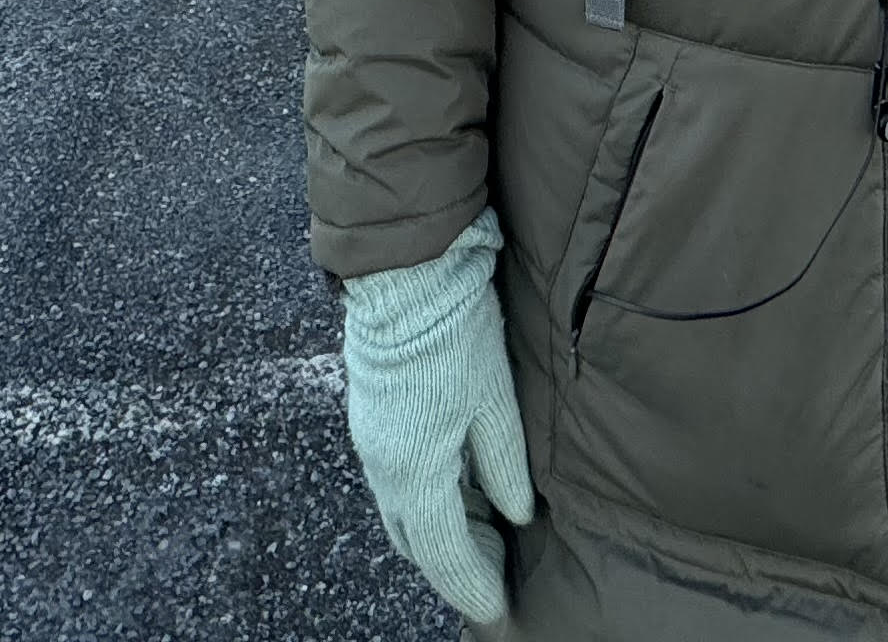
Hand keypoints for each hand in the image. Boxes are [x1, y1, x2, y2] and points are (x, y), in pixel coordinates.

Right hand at [339, 213, 533, 624]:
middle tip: (496, 568)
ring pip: (402, 513)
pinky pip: (395, 483)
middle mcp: (386, 468)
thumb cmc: (455, 336)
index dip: (471, 584)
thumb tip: (517, 513)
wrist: (403, 279)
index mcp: (417, 472)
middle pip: (417, 541)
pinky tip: (455, 488)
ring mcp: (372, 445)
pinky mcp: (370, 421)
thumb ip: (505, 466)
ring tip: (483, 531)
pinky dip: (424, 501)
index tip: (496, 608)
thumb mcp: (495, 402)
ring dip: (438, 531)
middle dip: (454, 564)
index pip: (445, 552)